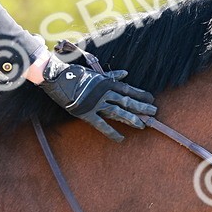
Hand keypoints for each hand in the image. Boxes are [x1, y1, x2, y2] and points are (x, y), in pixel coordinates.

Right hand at [38, 58, 157, 141]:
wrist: (57, 77)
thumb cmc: (76, 74)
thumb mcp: (96, 73)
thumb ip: (111, 75)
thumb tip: (125, 74)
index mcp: (107, 82)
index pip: (128, 89)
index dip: (141, 94)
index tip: (151, 99)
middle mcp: (105, 92)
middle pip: (127, 101)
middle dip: (141, 107)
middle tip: (154, 112)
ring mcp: (97, 103)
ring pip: (118, 111)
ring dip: (131, 118)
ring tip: (142, 125)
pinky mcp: (87, 113)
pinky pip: (102, 124)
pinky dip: (112, 132)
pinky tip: (121, 138)